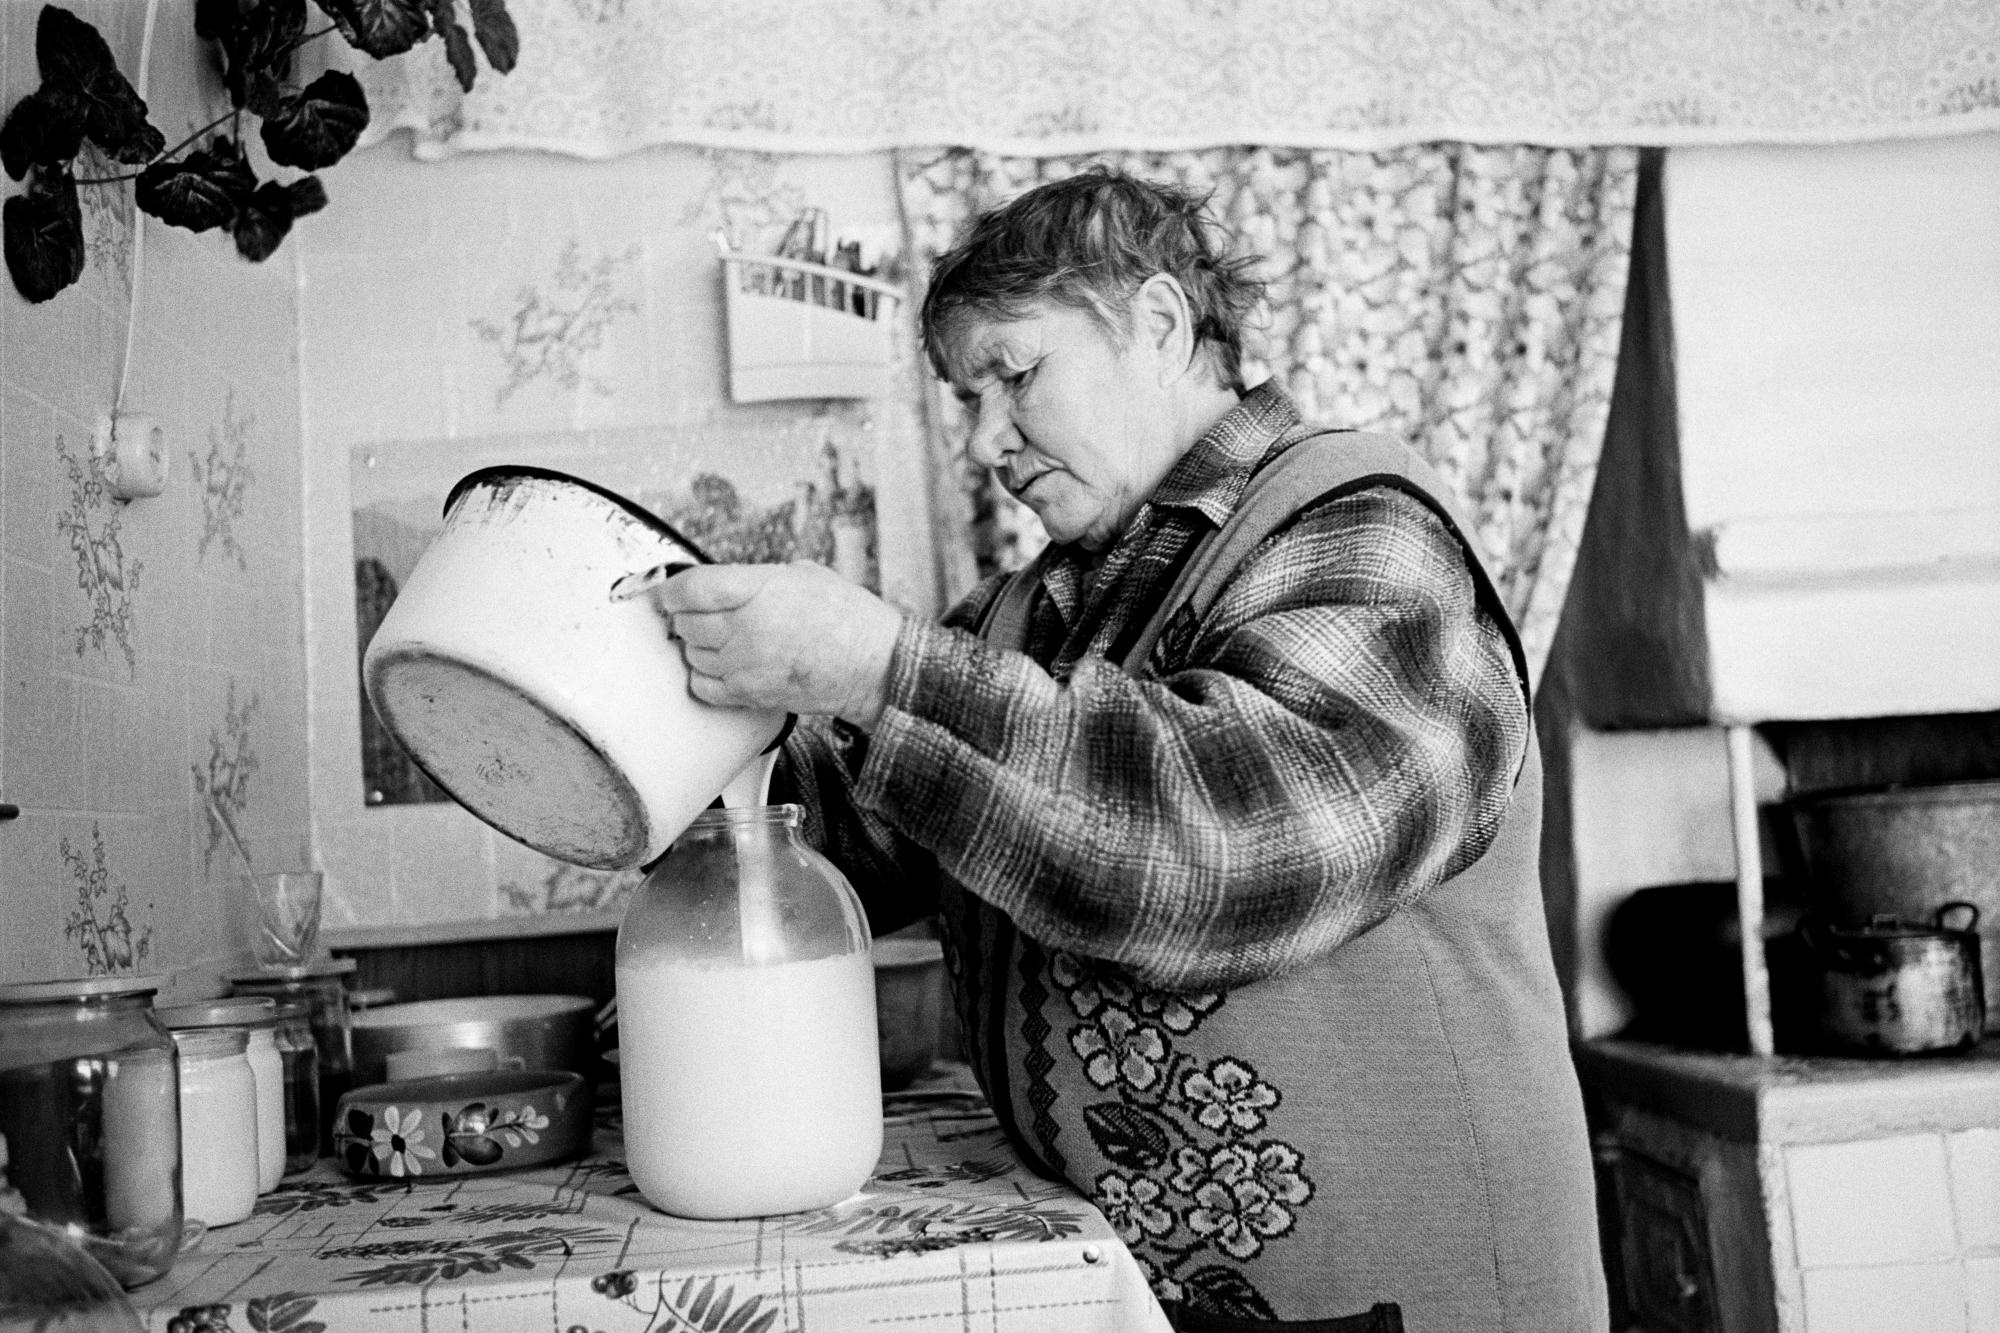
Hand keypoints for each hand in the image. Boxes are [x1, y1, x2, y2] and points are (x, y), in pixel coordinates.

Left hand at [652, 562, 903, 728]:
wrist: (872, 665)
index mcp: (759, 589)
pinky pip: (703, 686)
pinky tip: (725, 665)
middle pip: (685, 623)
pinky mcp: (749, 693)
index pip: (690, 589)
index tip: (670, 591)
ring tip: (724, 639)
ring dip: (699, 646)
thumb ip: (755, 579)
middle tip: (703, 613)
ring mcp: (745, 664)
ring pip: (691, 654)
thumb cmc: (847, 618)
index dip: (672, 589)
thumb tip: (724, 586)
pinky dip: (705, 675)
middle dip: (688, 616)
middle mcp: (746, 628)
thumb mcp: (802, 575)